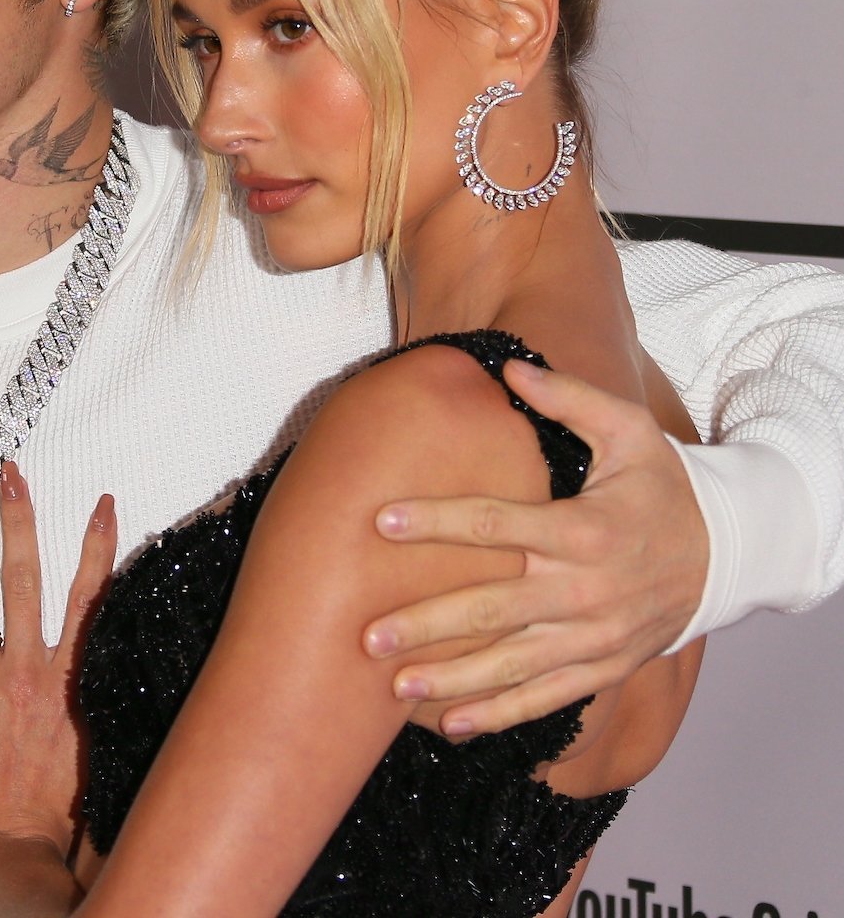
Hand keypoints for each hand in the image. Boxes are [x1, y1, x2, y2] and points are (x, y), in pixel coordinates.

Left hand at [0, 461, 116, 870]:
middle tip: (10, 473)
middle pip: (25, 579)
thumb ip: (98, 697)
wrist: (16, 855)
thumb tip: (116, 659)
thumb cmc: (67, 818)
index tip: (101, 500)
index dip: (96, 545)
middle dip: (20, 520)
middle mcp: (29, 673)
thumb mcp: (99, 747)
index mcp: (73, 680)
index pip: (89, 596)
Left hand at [361, 360, 707, 735]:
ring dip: (452, 680)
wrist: (727, 555)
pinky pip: (545, 697)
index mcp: (581, 529)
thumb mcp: (630, 431)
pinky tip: (450, 725)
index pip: (494, 524)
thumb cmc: (663, 486)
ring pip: (513, 665)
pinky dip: (499, 715)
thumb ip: (570, 400)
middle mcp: (583, 589)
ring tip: (395, 687)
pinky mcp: (602, 667)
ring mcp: (593, 637)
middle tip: (367, 633)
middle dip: (428, 624)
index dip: (435, 521)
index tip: (379, 520)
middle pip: (492, 609)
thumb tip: (510, 367)